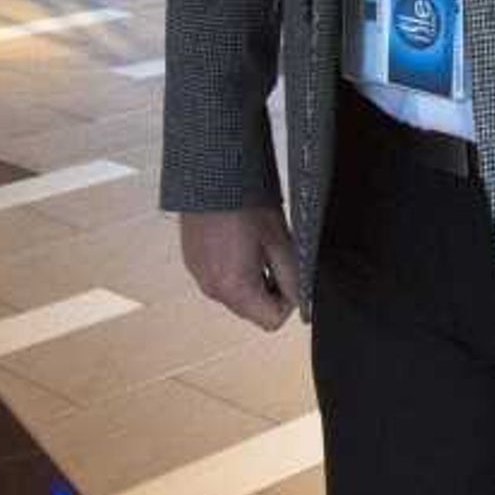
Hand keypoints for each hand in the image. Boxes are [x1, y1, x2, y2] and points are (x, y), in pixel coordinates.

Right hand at [179, 207, 302, 331]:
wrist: (210, 174)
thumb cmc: (243, 201)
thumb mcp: (280, 240)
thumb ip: (293, 277)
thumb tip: (302, 299)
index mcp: (235, 288)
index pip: (271, 321)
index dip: (288, 301)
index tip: (290, 276)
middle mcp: (212, 289)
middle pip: (252, 310)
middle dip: (268, 290)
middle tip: (273, 255)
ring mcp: (199, 276)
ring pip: (235, 295)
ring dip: (250, 279)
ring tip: (253, 245)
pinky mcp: (192, 262)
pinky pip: (218, 278)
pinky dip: (232, 268)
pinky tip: (236, 241)